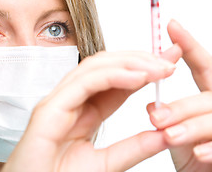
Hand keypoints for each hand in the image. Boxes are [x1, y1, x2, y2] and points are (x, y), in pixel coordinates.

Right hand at [2, 46, 180, 171]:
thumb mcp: (106, 164)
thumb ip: (133, 148)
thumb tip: (164, 134)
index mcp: (83, 110)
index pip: (115, 81)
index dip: (143, 69)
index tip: (170, 63)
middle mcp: (69, 100)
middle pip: (104, 67)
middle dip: (138, 59)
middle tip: (169, 60)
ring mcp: (58, 101)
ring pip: (93, 68)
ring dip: (128, 63)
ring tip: (158, 67)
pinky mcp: (49, 109)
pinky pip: (83, 84)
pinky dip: (112, 75)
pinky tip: (137, 77)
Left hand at [148, 20, 211, 170]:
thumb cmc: (192, 152)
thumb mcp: (178, 129)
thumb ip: (169, 114)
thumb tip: (153, 106)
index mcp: (211, 94)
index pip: (204, 65)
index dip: (189, 45)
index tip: (170, 25)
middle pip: (208, 96)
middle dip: (182, 106)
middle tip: (155, 117)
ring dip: (194, 126)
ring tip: (169, 135)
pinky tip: (199, 153)